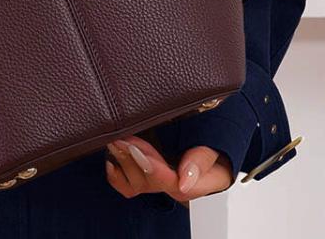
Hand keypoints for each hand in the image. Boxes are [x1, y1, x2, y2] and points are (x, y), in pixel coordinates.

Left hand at [105, 136, 233, 203]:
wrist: (206, 143)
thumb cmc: (210, 144)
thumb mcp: (213, 147)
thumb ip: (201, 160)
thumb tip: (185, 182)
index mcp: (193, 181)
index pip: (173, 183)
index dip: (154, 168)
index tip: (139, 151)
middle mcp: (172, 184)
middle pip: (150, 181)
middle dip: (134, 158)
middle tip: (122, 138)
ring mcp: (156, 181)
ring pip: (135, 183)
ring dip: (123, 161)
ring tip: (116, 140)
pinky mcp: (143, 177)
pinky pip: (126, 187)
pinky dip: (116, 175)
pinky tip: (111, 160)